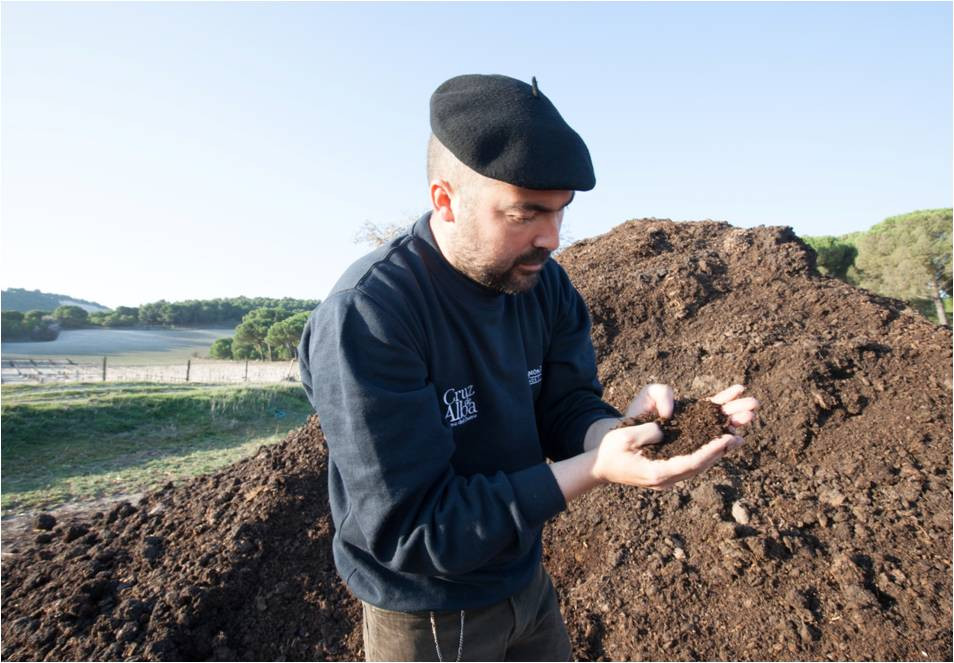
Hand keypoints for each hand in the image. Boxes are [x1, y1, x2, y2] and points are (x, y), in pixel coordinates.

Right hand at [592, 383, 757, 489]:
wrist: (599, 467)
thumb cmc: (610, 449)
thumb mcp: (626, 435)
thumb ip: (648, 431)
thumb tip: (664, 430)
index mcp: (656, 472)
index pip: (691, 462)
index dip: (711, 450)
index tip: (725, 438)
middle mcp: (665, 480)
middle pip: (699, 466)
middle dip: (719, 452)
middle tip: (737, 437)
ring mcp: (666, 480)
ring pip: (697, 467)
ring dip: (715, 454)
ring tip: (733, 440)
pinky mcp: (665, 475)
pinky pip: (690, 465)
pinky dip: (703, 454)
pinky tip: (714, 444)